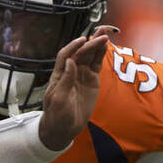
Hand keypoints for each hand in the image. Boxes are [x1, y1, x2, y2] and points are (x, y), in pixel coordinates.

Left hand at [38, 26, 115, 150]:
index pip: (65, 55)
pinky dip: (101, 54)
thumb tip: (71, 61)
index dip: (73, 47)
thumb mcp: (58, 99)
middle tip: (102, 34)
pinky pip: (97, 64)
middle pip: (80, 52)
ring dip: (97, 44)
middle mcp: (71, 71)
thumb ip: (66, 80)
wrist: (64, 128)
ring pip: (90, 56)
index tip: (82, 41)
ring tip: (106, 34)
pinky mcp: (92, 80)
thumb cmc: (56, 115)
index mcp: (59, 74)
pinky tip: (106, 46)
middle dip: (90, 42)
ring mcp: (82, 75)